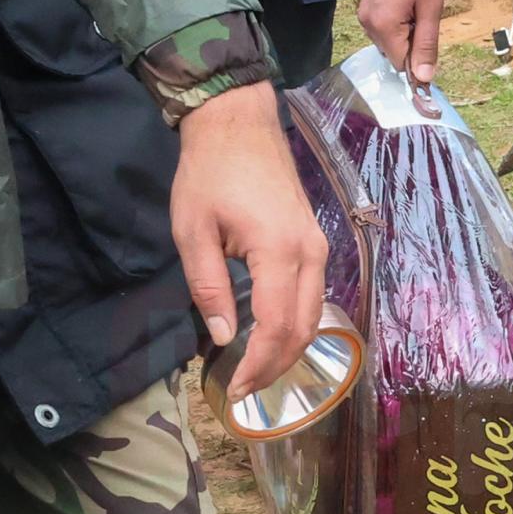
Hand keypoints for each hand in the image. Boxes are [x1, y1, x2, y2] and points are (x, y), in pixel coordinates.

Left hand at [169, 86, 322, 394]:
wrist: (238, 123)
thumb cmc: (209, 173)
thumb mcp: (193, 231)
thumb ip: (209, 287)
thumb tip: (224, 337)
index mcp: (279, 251)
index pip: (277, 327)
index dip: (258, 365)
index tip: (234, 390)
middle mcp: (311, 254)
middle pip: (304, 329)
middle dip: (277, 367)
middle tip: (246, 391)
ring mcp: (319, 247)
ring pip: (315, 316)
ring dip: (290, 350)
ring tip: (257, 372)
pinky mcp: (316, 241)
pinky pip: (314, 296)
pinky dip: (297, 325)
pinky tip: (272, 337)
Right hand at [354, 0, 448, 75]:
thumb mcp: (431, 5)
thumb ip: (426, 44)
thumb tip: (423, 78)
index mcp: (383, 26)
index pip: (400, 63)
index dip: (419, 60)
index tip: (433, 41)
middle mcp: (368, 23)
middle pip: (394, 52)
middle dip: (413, 42)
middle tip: (426, 13)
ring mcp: (365, 12)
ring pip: (389, 39)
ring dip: (406, 30)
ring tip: (417, 3)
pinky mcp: (367, 3)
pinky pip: (384, 25)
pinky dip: (398, 20)